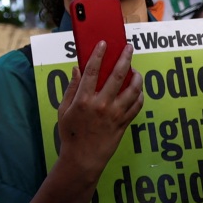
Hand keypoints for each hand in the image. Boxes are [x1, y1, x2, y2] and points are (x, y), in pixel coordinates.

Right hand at [57, 41, 141, 181]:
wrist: (83, 159)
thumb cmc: (71, 134)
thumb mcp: (64, 110)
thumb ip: (71, 88)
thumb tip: (76, 69)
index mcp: (84, 100)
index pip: (93, 71)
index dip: (99, 54)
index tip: (104, 43)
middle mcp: (101, 105)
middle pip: (117, 76)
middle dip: (125, 58)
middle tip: (129, 48)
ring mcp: (115, 114)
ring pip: (132, 90)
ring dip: (136, 77)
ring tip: (136, 70)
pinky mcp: (123, 123)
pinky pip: (136, 106)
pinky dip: (139, 96)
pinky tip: (137, 90)